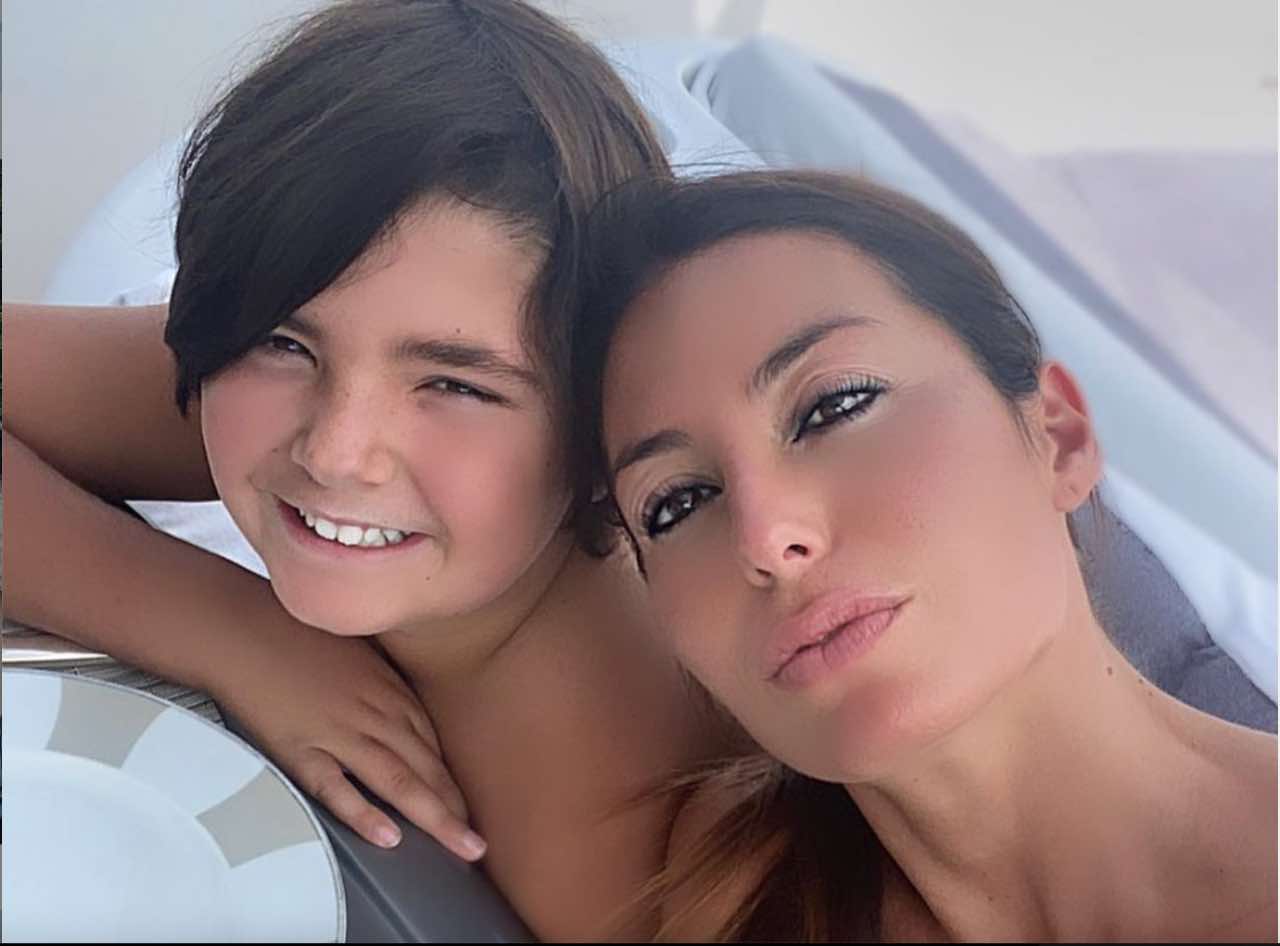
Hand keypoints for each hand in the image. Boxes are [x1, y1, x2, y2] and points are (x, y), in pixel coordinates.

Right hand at [212, 623, 485, 860]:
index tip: (468, 813)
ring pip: (397, 780)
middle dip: (456, 808)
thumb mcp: (356, 656)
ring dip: (434, 816)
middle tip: (479, 844)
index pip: (432, 745)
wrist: (244, 629)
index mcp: (389, 690)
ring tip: (461, 847)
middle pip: (426, 767)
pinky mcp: (301, 750)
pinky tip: (389, 837)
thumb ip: (382, 688)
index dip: (452, 783)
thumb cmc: (297, 639)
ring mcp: (339, 732)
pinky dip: (365, 813)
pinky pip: (337, 789)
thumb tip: (400, 718)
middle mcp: (374, 712)